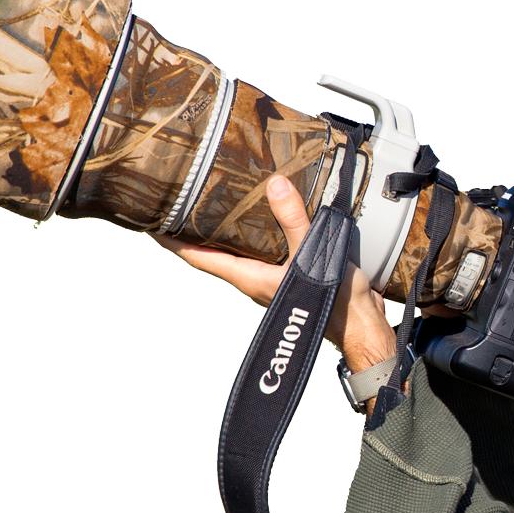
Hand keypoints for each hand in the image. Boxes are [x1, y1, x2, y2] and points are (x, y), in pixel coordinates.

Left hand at [154, 175, 398, 372]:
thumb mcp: (313, 253)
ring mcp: (274, 280)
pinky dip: (258, 234)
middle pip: (215, 254)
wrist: (363, 328)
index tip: (150, 224)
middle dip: (196, 232)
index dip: (172, 242)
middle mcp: (256, 280)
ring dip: (227, 232)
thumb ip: (292, 220)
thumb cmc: (335, 303)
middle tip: (182, 203)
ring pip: (240, 254)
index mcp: (250, 278)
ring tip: (218, 204)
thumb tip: (274, 185)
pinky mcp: (294, 276)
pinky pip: (267, 252)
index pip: (199, 258)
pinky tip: (268, 218)